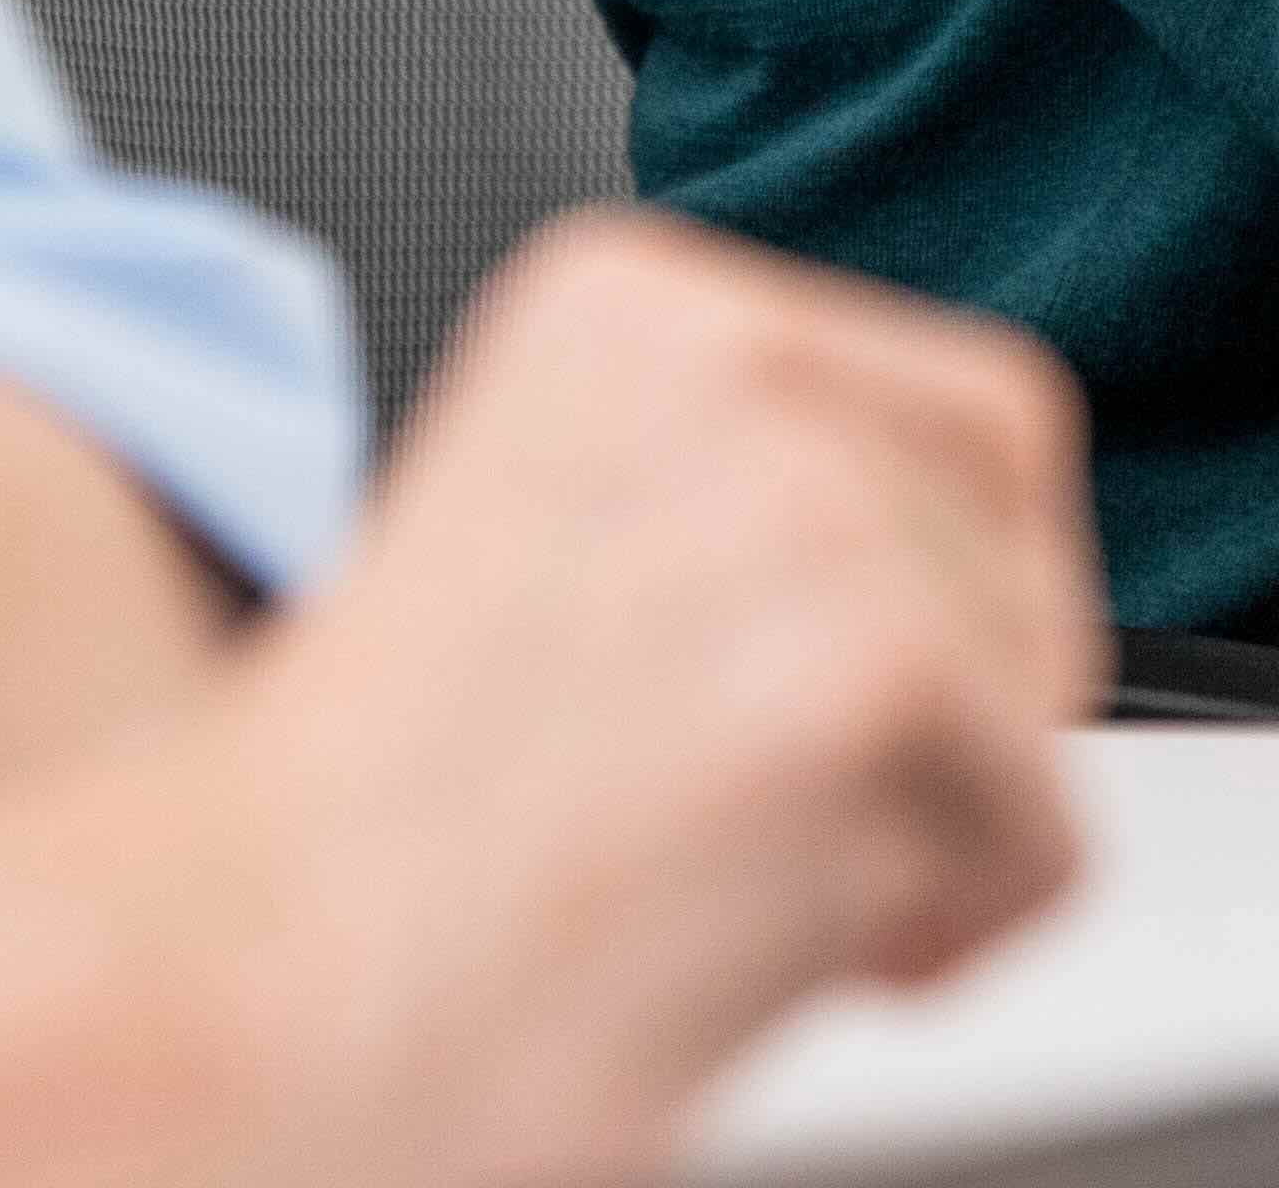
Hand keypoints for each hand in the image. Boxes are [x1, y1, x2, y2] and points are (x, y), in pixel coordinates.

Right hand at [110, 214, 1098, 1187]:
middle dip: (956, 716)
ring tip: (728, 885)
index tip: (854, 698)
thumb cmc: (362, 824)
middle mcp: (735, 360)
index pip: (972, 418)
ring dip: (926, 835)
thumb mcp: (543, 532)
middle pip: (1026, 551)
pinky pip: (1042, 837)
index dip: (947, 591)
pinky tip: (754, 944)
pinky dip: (938, 935)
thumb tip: (939, 563)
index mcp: (638, 303)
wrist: (236, 976)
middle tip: (799, 824)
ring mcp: (808, 506)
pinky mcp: (872, 672)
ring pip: (1034, 702)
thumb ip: (733, 498)